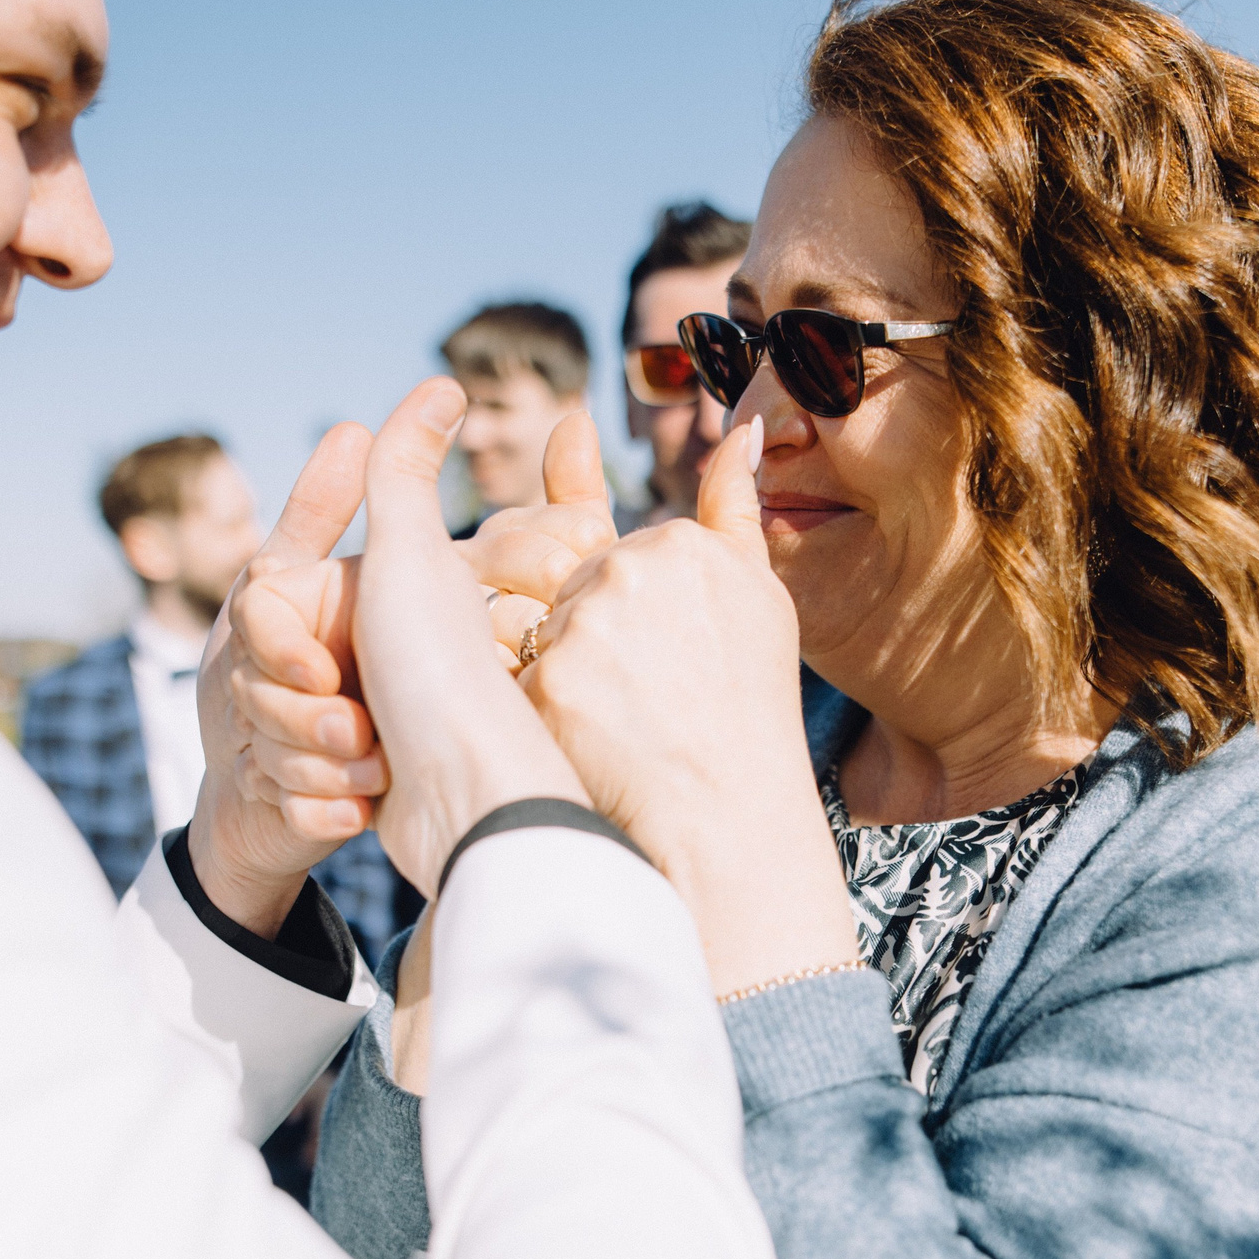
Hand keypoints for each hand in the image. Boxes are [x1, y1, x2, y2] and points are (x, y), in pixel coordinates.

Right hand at [193, 410, 613, 937]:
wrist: (465, 807)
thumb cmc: (438, 673)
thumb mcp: (410, 558)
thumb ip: (401, 470)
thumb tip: (446, 378)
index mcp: (347, 609)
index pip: (255, 628)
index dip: (282, 654)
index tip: (324, 670)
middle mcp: (345, 665)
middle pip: (253, 693)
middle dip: (302, 720)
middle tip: (361, 726)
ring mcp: (342, 734)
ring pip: (267, 754)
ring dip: (319, 769)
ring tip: (377, 766)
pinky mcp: (338, 803)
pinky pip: (289, 809)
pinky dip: (324, 812)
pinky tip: (367, 809)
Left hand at [523, 419, 857, 996]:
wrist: (728, 827)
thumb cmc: (746, 719)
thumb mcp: (758, 599)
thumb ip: (734, 510)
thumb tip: (740, 432)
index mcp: (677, 545)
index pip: (600, 546)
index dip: (602, 603)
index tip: (622, 646)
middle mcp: (629, 571)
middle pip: (554, 582)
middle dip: (563, 633)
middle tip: (616, 697)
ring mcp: (584, 625)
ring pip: (519, 625)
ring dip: (534, 670)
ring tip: (593, 725)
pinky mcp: (545, 683)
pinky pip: (501, 677)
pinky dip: (516, 712)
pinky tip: (559, 744)